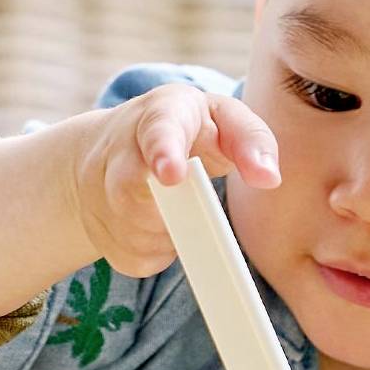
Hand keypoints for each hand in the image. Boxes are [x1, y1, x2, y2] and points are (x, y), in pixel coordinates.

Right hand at [58, 82, 281, 280]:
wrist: (109, 148)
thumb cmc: (185, 134)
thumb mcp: (222, 120)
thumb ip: (250, 140)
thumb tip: (269, 178)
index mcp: (160, 112)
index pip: (158, 129)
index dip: (164, 153)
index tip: (172, 176)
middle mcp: (121, 147)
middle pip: (130, 189)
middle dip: (155, 213)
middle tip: (187, 224)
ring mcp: (100, 188)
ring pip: (137, 232)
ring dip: (168, 235)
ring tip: (180, 213)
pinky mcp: (100, 227)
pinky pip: (135, 256)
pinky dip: (156, 253)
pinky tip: (155, 229)